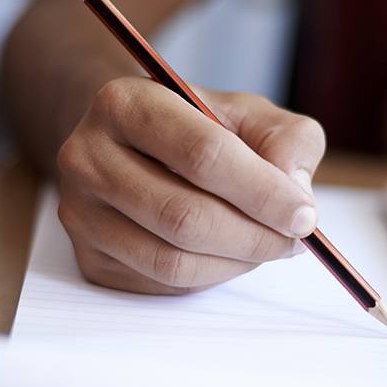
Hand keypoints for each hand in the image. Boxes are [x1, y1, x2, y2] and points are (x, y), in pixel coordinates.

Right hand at [56, 77, 324, 293]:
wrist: (136, 145)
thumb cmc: (199, 127)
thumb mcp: (250, 114)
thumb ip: (287, 140)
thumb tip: (295, 192)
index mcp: (125, 103)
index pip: (202, 154)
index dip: (262, 192)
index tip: (305, 215)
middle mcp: (87, 155)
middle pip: (185, 215)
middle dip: (255, 235)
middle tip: (296, 239)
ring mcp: (81, 211)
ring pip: (172, 260)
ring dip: (236, 262)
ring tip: (269, 245)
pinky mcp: (89, 257)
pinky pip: (162, 283)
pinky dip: (211, 275)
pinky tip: (230, 253)